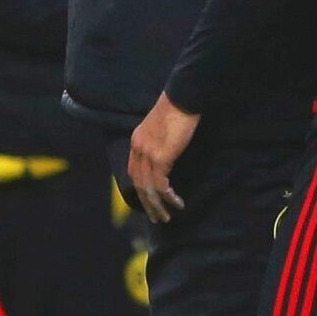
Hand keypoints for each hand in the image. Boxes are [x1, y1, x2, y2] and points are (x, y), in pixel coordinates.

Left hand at [128, 92, 199, 222]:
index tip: (149, 201)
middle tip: (157, 218)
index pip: (133, 172)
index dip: (140, 189)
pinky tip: (177, 202)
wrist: (183, 98)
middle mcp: (138, 149)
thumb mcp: (163, 127)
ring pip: (148, 188)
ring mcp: (148, 154)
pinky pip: (161, 184)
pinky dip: (168, 196)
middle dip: (147, 204)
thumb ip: (161, 141)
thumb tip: (168, 153)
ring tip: (166, 218)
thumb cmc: (178, 108)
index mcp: (137, 141)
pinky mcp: (161, 158)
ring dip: (157, 205)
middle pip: (139, 184)